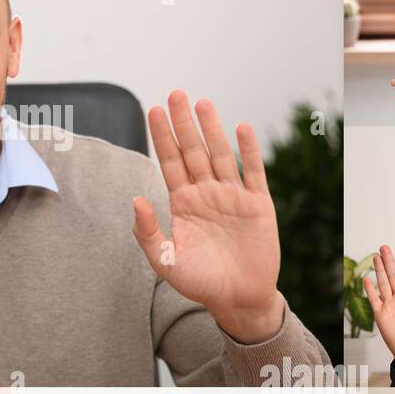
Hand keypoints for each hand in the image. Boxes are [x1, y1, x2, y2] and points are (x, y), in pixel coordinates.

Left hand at [132, 91, 282, 339]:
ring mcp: (232, 196)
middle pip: (193, 151)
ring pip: (220, 155)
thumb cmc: (199, 282)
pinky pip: (253, 172)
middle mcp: (206, 193)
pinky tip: (241, 127)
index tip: (153, 110)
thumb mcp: (165, 261)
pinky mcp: (258, 204)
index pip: (169, 162)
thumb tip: (136, 199)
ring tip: (202, 103)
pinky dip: (249, 150)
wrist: (237, 300)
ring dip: (212, 129)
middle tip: (175, 94)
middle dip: (183, 123)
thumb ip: (148, 232)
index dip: (161, 136)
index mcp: (183, 202)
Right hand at [362, 244, 394, 377]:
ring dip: (379, 270)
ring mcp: (389, 305)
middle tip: (384, 247)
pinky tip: (367, 279)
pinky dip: (370, 289)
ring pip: (383, 283)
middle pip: (393, 276)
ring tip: (376, 257)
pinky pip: (374, 299)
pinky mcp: (380, 314)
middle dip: (389, 261)